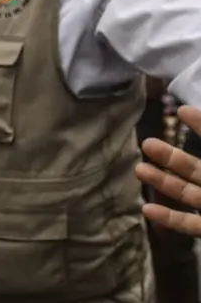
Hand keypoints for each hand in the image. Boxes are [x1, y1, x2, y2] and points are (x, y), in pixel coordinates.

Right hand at [135, 105, 200, 236]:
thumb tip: (195, 109)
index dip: (199, 124)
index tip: (180, 110)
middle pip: (193, 167)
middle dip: (169, 156)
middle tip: (146, 144)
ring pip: (186, 193)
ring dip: (162, 182)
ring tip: (138, 170)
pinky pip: (190, 224)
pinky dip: (169, 219)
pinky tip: (147, 210)